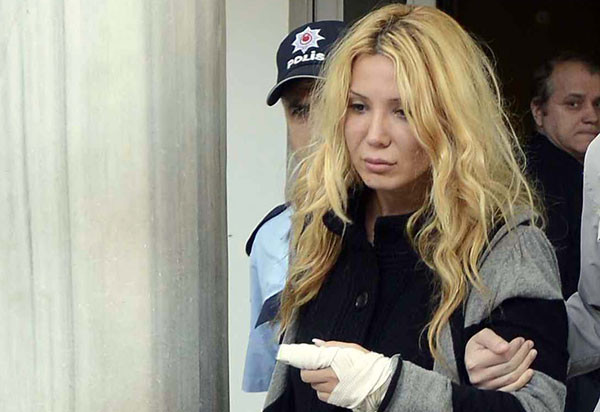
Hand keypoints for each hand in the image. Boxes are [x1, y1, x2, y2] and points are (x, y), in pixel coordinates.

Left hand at [277, 339, 391, 410]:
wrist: (381, 383)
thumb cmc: (368, 364)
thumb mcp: (351, 348)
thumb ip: (332, 345)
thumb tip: (317, 343)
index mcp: (334, 363)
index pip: (309, 363)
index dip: (302, 361)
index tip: (297, 358)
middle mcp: (331, 377)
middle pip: (307, 377)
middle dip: (309, 372)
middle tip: (316, 367)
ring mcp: (333, 390)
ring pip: (314, 387)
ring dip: (317, 381)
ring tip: (327, 375)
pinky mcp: (336, 399)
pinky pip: (321, 396)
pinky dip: (323, 391)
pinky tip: (331, 384)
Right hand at [465, 328, 536, 390]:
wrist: (472, 360)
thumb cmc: (478, 346)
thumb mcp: (482, 337)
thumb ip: (493, 340)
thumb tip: (506, 347)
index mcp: (475, 362)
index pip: (502, 356)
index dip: (515, 347)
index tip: (521, 340)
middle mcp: (479, 377)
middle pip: (509, 366)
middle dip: (522, 354)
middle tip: (529, 344)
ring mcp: (487, 387)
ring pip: (512, 376)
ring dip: (525, 364)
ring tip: (531, 353)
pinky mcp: (494, 392)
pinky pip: (512, 388)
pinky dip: (523, 380)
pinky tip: (530, 371)